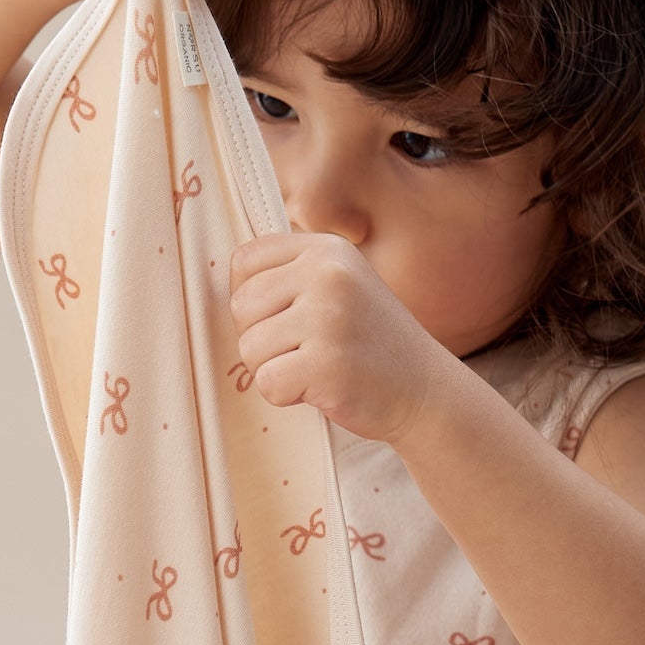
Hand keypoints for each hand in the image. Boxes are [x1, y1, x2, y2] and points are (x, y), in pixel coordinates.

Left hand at [228, 233, 466, 447]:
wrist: (425, 390)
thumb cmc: (369, 342)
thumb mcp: (339, 286)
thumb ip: (289, 275)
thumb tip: (219, 283)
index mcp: (325, 249)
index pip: (244, 261)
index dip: (252, 298)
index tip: (286, 318)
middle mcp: (328, 274)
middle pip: (241, 306)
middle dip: (262, 338)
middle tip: (305, 350)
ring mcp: (329, 317)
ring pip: (249, 348)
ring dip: (274, 369)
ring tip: (316, 367)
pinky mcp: (327, 363)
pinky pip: (267, 382)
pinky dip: (286, 395)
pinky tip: (320, 388)